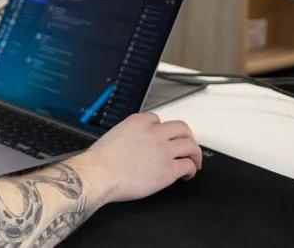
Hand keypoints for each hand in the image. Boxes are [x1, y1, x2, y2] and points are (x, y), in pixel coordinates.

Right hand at [70, 112, 201, 204]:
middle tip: (188, 145)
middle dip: (187, 137)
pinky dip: (191, 169)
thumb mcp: (114, 136)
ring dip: (194, 153)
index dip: (163, 130)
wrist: (99, 174)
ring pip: (190, 145)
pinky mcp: (168, 169)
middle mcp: (154, 133)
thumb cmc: (101, 161)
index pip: (159, 120)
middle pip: (182, 128)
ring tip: (194, 160)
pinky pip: (188, 165)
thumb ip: (129, 136)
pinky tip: (187, 174)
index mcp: (139, 122)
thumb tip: (135, 145)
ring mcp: (163, 150)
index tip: (164, 138)